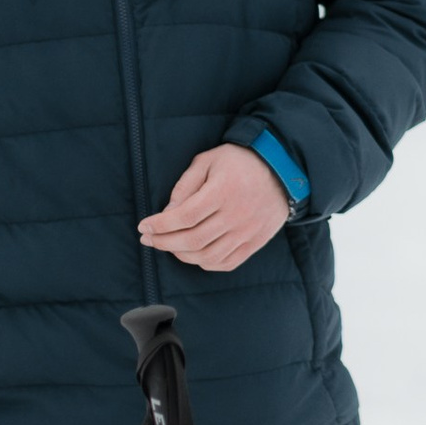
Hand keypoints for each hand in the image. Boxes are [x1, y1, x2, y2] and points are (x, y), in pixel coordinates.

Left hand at [139, 143, 295, 274]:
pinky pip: (227, 263)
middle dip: (164, 243)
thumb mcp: (208, 161)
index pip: (184, 217)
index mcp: (222, 192)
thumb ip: (185, 185)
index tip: (144, 227)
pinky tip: (194, 254)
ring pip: (207, 256)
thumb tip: (168, 213)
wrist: (282, 170)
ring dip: (182, 255)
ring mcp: (247, 232)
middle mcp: (236, 215)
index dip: (160, 225)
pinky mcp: (255, 242)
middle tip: (149, 239)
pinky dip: (206, 263)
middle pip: (192, 240)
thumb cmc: (239, 162)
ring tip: (169, 246)